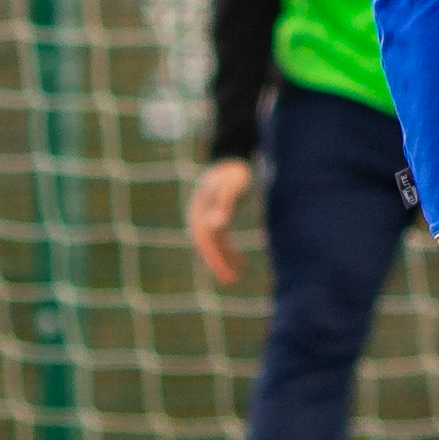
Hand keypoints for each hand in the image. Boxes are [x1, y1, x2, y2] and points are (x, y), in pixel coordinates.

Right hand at [187, 153, 255, 288]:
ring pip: (213, 244)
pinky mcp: (214, 215)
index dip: (216, 261)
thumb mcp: (231, 187)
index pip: (206, 243)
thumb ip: (224, 205)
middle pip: (206, 247)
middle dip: (218, 265)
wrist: (230, 157)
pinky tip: (239, 259)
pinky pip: (218, 237)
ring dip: (223, 259)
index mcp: (200, 212)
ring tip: (237, 275)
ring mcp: (205, 216)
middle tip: (231, 282)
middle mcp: (199, 217)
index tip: (226, 276)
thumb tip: (216, 226)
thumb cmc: (233, 173)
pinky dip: (227, 249)